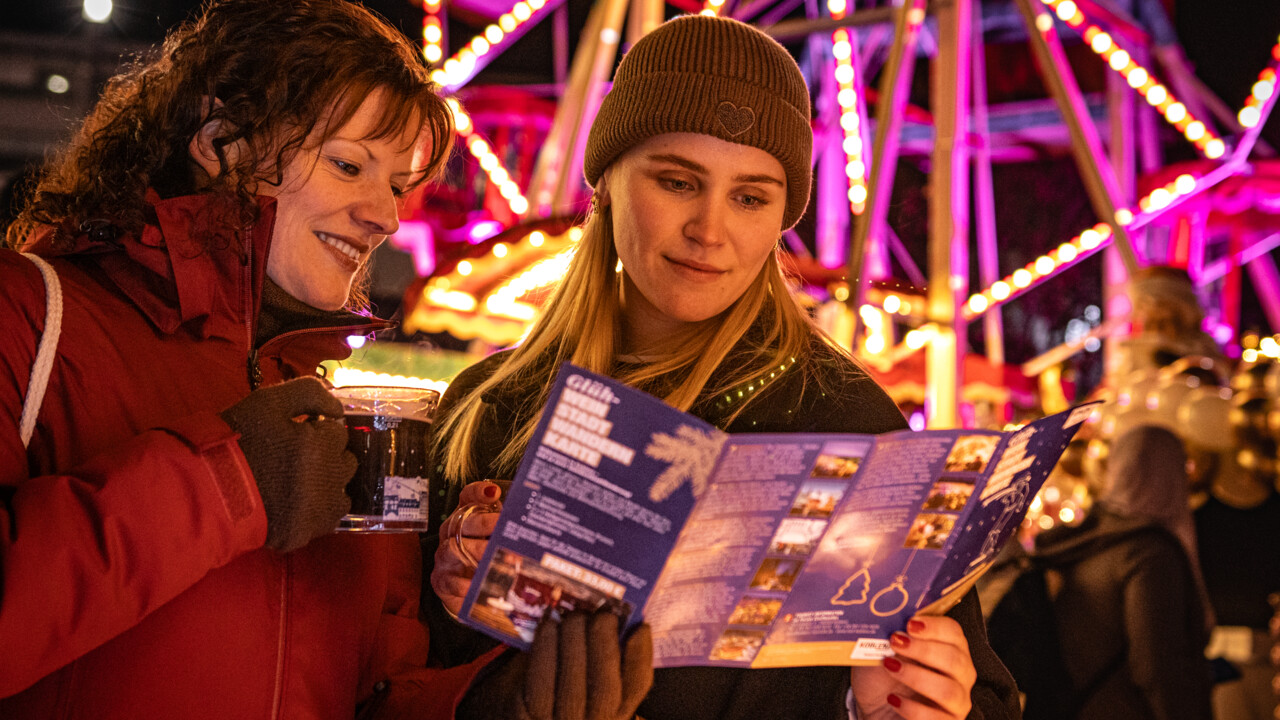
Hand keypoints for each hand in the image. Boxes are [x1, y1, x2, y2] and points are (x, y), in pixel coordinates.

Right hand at [219, 377, 355, 552]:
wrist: (204, 491)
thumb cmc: (235, 442)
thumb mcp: (267, 402)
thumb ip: (308, 393)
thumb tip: (337, 408)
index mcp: (321, 445)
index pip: (338, 433)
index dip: (317, 431)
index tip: (295, 435)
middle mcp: (329, 478)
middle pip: (345, 462)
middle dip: (327, 456)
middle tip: (294, 458)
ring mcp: (320, 510)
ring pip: (341, 493)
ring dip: (326, 485)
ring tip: (294, 484)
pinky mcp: (306, 533)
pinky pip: (326, 520)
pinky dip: (316, 512)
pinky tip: (293, 505)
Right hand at [431, 480, 501, 617]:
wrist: (466, 592)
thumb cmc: (484, 560)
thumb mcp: (497, 541)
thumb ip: (510, 530)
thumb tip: (537, 524)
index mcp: (465, 518)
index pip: (466, 498)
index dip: (477, 493)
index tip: (493, 492)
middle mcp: (452, 533)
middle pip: (461, 521)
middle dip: (482, 522)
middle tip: (501, 527)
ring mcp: (444, 556)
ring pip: (453, 549)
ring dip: (475, 551)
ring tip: (493, 557)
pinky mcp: (441, 580)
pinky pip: (450, 580)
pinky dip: (465, 584)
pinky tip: (479, 585)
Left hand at [457, 611, 652, 719]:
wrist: (527, 715)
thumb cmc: (561, 692)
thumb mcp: (591, 685)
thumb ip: (606, 661)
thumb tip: (618, 618)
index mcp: (616, 713)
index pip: (636, 688)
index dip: (641, 656)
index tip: (640, 627)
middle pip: (604, 687)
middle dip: (603, 640)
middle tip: (601, 612)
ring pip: (573, 682)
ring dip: (574, 638)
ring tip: (574, 616)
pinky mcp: (529, 715)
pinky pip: (539, 680)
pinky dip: (545, 646)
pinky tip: (548, 625)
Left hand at [850, 616, 975, 719]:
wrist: (874, 707)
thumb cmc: (883, 675)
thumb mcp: (882, 649)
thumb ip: (891, 632)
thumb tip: (887, 612)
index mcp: (950, 648)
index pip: (954, 632)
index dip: (934, 626)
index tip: (909, 623)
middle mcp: (961, 674)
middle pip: (955, 659)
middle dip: (924, 649)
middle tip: (895, 641)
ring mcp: (957, 702)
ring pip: (949, 690)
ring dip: (916, 676)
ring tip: (890, 667)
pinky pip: (938, 719)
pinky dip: (913, 709)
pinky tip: (893, 699)